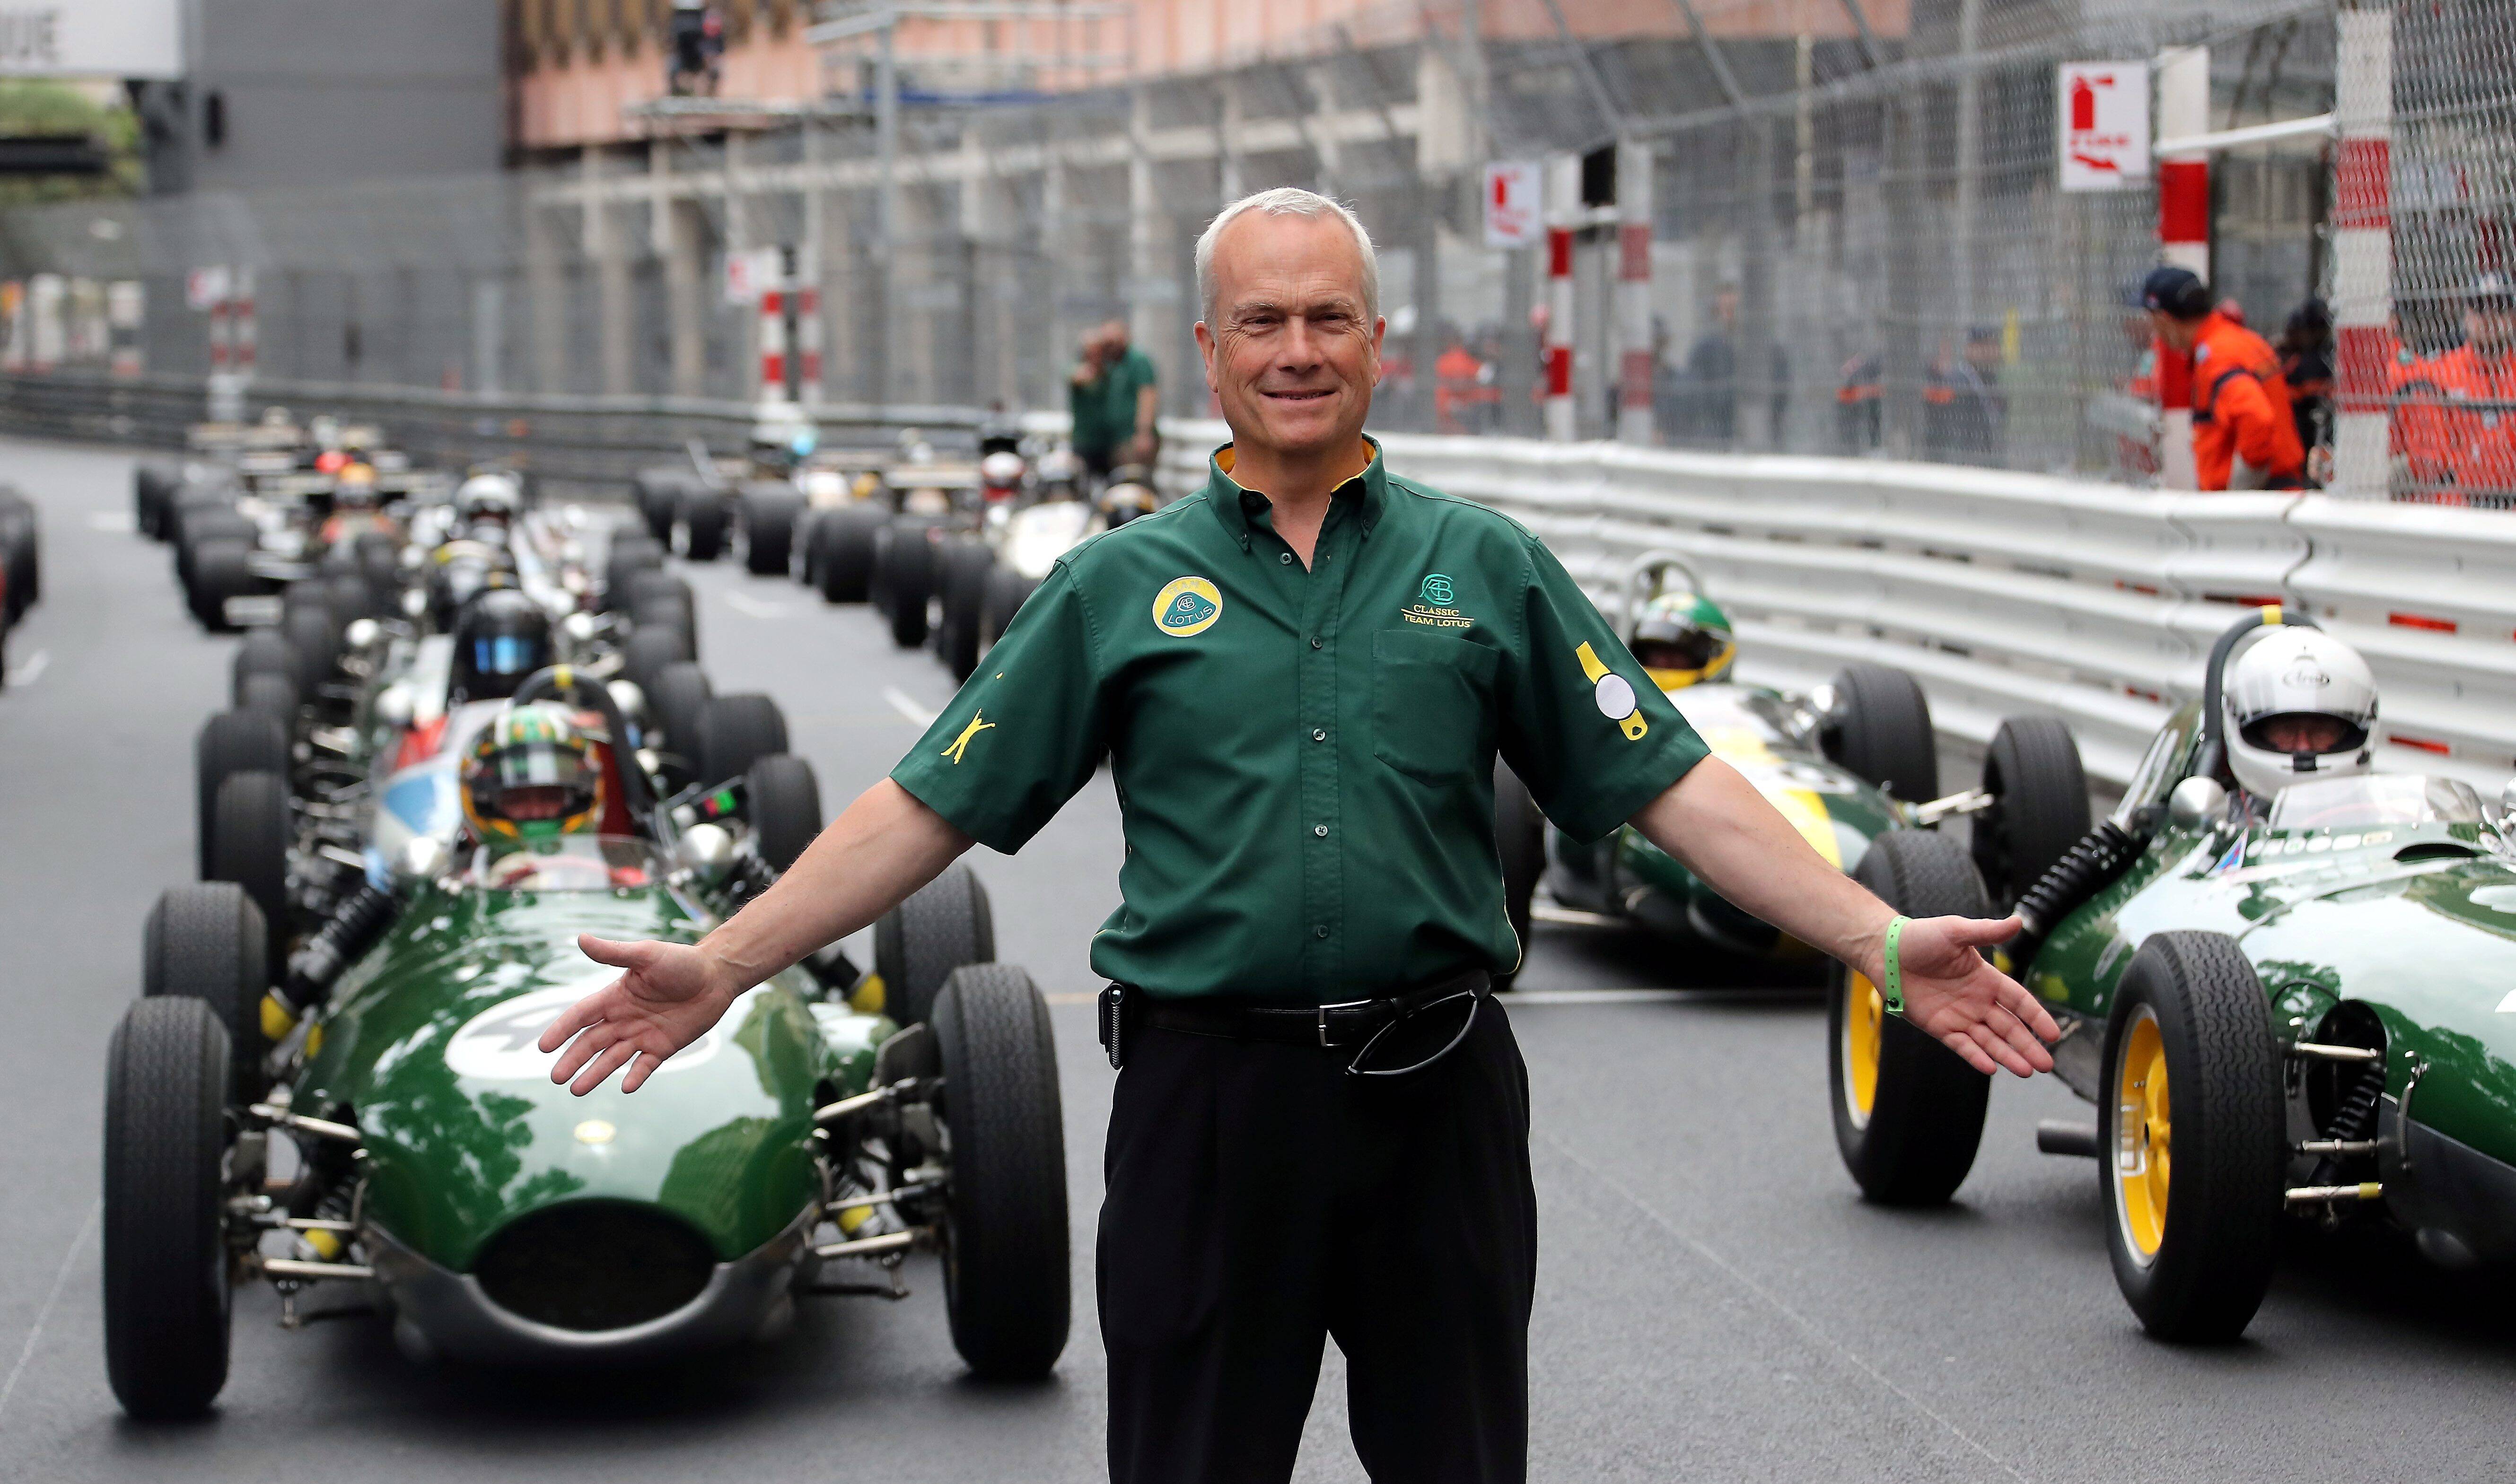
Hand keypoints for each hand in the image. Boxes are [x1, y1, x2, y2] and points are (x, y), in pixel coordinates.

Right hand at [538, 933, 737, 1094]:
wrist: (717, 975)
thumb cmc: (681, 961)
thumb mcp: (646, 955)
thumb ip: (614, 952)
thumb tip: (581, 938)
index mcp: (615, 997)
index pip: (581, 1016)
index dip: (562, 1030)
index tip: (543, 1047)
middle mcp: (624, 1018)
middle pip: (592, 1042)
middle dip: (573, 1059)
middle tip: (556, 1078)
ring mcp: (642, 1034)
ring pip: (612, 1058)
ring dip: (595, 1073)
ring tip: (576, 1090)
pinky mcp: (663, 1047)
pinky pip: (645, 1065)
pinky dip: (635, 1076)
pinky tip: (625, 1087)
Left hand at [1881, 915, 2058, 1077]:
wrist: (1885, 951)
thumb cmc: (1920, 937)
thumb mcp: (1956, 931)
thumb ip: (1987, 932)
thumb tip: (2018, 921)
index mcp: (1986, 979)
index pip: (2019, 1001)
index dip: (2036, 1017)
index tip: (2054, 1034)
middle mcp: (1977, 1001)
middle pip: (2009, 1027)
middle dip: (2028, 1045)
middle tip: (2047, 1065)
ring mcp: (1959, 1016)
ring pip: (1989, 1041)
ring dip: (2008, 1056)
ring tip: (2027, 1071)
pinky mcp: (1939, 1027)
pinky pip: (1962, 1045)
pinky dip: (1976, 1056)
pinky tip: (1992, 1067)